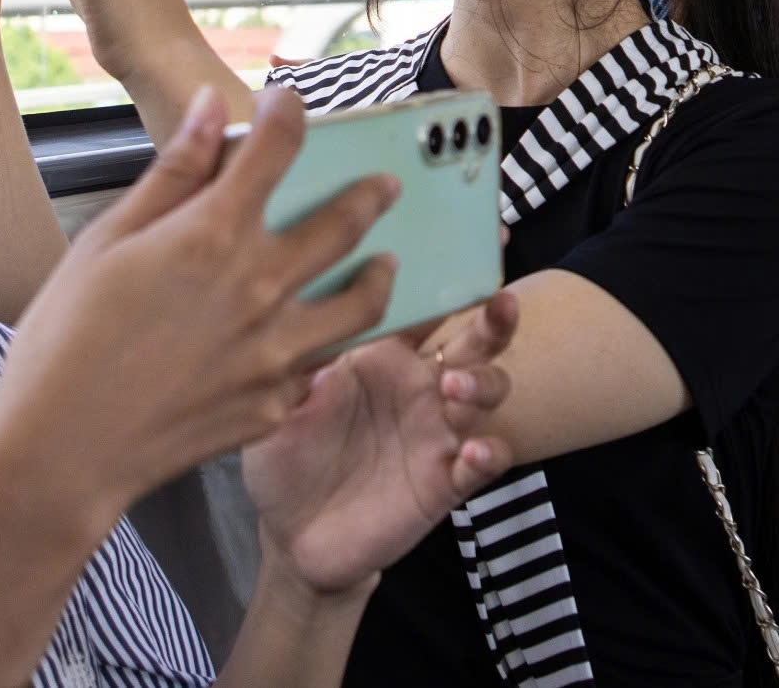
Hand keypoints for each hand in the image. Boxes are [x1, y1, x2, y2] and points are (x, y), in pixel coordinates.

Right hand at [0, 86, 404, 513]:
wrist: (62, 452)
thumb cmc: (66, 342)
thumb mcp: (107, 241)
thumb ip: (171, 173)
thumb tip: (207, 107)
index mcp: (214, 235)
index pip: (277, 149)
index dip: (289, 114)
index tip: (289, 102)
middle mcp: (261, 288)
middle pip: (344, 223)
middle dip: (370, 193)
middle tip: (386, 183)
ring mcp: (276, 352)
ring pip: (361, 304)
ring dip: (379, 274)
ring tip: (385, 262)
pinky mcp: (275, 404)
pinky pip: (321, 366)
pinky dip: (328, 345)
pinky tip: (322, 339)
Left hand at [243, 293, 518, 595]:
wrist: (290, 538)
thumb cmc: (285, 458)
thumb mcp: (279, 406)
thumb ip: (299, 366)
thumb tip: (314, 320)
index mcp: (382, 356)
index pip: (425, 304)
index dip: (453, 272)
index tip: (483, 240)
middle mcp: (419, 385)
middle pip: (475, 340)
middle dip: (495, 319)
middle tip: (499, 304)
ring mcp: (437, 432)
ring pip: (489, 391)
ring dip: (485, 381)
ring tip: (455, 385)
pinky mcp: (445, 481)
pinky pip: (485, 461)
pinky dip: (489, 452)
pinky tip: (474, 452)